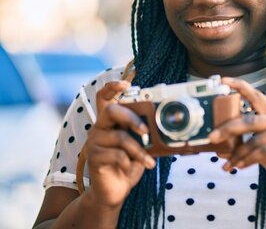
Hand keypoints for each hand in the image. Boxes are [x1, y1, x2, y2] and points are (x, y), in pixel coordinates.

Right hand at [84, 81, 155, 208]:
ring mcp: (94, 142)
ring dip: (138, 150)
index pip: (104, 97)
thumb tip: (162, 125)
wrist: (114, 191)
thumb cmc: (128, 164)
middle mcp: (100, 128)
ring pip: (119, 137)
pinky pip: (116, 154)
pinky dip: (129, 162)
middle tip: (146, 131)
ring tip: (148, 161)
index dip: (112, 87)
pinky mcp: (93, 158)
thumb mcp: (140, 146)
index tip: (125, 83)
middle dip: (132, 118)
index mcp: (110, 121)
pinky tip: (130, 168)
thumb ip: (145, 134)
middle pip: (111, 111)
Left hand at [209, 77, 265, 193]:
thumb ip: (250, 139)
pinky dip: (248, 160)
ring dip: (238, 154)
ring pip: (254, 140)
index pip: (256, 95)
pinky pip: (264, 152)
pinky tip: (240, 166)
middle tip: (212, 137)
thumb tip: (222, 143)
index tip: (222, 80)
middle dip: (227, 128)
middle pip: (249, 119)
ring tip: (228, 164)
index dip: (239, 86)